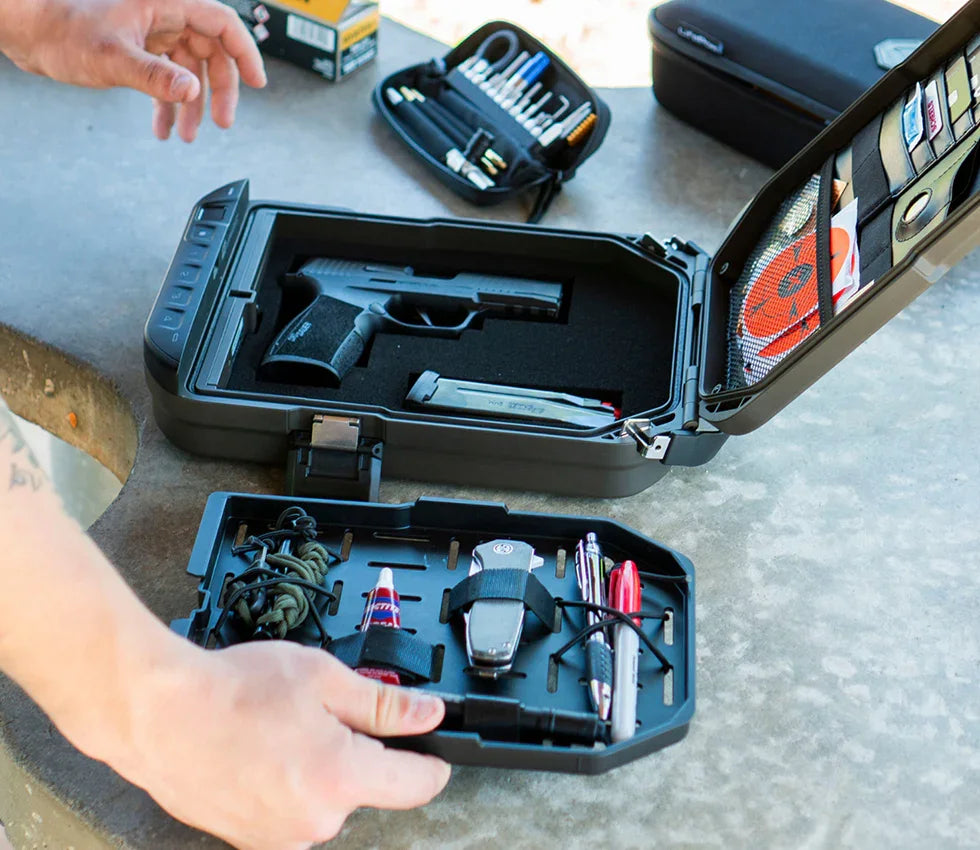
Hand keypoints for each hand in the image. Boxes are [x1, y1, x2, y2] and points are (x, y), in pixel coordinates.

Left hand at [0, 0, 266, 141]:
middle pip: (211, 51)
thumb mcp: (113, 57)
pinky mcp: (138, 47)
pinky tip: (162, 127)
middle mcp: (163, 14)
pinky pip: (166, 77)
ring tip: (187, 135)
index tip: (257, 83)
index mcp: (165, 3)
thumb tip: (191, 90)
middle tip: (221, 121)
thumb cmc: (60, 29)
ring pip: (189, 69)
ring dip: (191, 105)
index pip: (222, 24)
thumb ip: (156, 76)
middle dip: (218, 90)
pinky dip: (168, 104)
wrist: (26, 30)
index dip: (245, 54)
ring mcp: (151, 31)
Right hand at [84, 640, 450, 849]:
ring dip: (320, 772)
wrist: (158, 714)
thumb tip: (427, 714)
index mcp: (341, 777)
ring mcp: (281, 837)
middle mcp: (315, 821)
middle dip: (358, 753)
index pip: (415, 785)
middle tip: (322, 716)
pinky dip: (289, 787)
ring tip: (281, 733)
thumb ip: (383, 703)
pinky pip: (293, 814)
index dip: (431, 762)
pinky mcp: (253, 842)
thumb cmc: (233, 690)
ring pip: (328, 801)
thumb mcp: (322, 677)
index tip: (434, 751)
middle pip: (367, 789)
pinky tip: (263, 755)